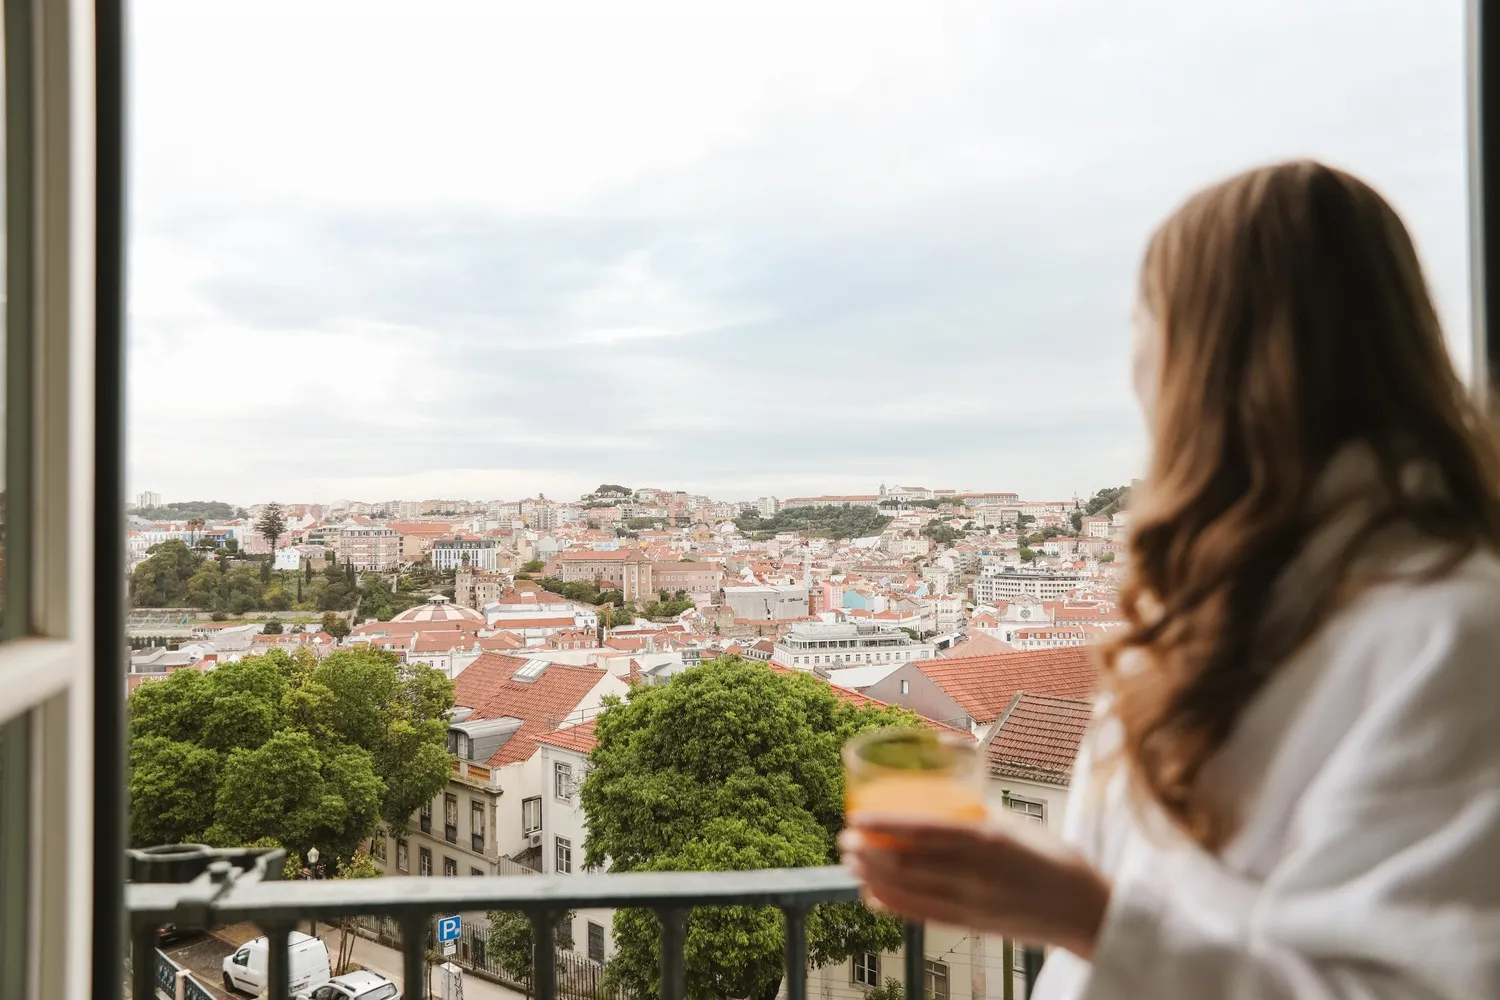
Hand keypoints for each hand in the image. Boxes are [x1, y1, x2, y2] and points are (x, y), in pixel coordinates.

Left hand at [839, 815, 1110, 958]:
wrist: (1085, 909)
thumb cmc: (1053, 859)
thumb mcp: (1016, 822)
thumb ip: (977, 811)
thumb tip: (943, 792)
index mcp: (988, 839)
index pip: (923, 830)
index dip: (884, 824)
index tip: (856, 817)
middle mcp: (976, 873)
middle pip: (907, 863)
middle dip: (868, 851)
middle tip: (845, 838)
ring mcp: (973, 903)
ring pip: (909, 891)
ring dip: (873, 877)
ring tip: (851, 862)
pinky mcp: (973, 925)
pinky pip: (923, 916)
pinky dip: (893, 905)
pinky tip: (872, 896)